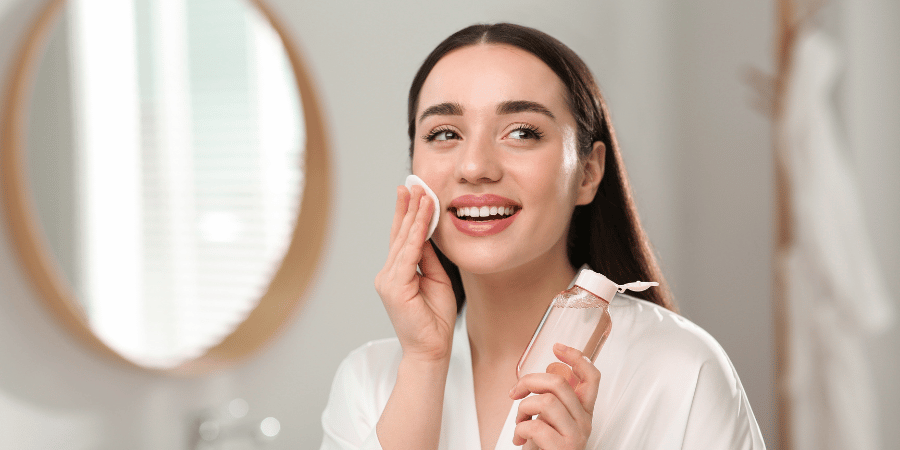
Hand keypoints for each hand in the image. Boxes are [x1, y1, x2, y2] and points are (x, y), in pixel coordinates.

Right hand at [374, 185, 456, 361]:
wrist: (431, 350)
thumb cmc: (435, 319)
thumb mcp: (436, 280)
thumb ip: (428, 258)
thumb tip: (427, 235)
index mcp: (397, 274)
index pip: (401, 238)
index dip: (407, 214)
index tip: (411, 192)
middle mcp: (388, 274)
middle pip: (399, 234)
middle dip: (407, 207)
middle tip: (413, 183)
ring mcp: (388, 280)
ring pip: (403, 240)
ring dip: (413, 214)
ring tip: (420, 192)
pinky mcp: (394, 287)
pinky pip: (408, 253)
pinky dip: (416, 232)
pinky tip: (423, 216)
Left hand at [509, 343, 601, 448]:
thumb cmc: (548, 449)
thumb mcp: (553, 422)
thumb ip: (552, 402)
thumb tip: (534, 382)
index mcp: (584, 412)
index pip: (591, 377)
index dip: (576, 357)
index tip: (558, 348)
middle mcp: (584, 421)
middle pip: (558, 383)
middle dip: (528, 381)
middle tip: (516, 392)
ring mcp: (576, 435)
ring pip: (545, 401)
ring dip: (522, 409)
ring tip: (519, 423)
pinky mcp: (563, 448)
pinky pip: (535, 425)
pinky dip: (520, 429)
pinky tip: (520, 438)